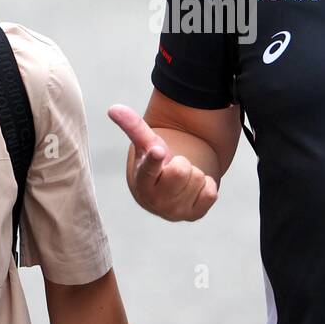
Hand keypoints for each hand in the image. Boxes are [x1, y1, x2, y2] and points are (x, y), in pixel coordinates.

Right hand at [108, 104, 217, 221]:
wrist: (163, 195)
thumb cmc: (155, 165)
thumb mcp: (146, 145)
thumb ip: (133, 126)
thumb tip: (113, 108)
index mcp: (142, 181)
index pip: (149, 169)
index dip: (154, 159)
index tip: (157, 150)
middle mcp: (156, 199)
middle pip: (182, 170)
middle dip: (182, 163)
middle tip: (174, 167)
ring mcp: (175, 210)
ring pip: (198, 179)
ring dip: (194, 174)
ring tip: (182, 180)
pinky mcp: (194, 215)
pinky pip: (211, 192)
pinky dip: (207, 186)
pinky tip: (194, 189)